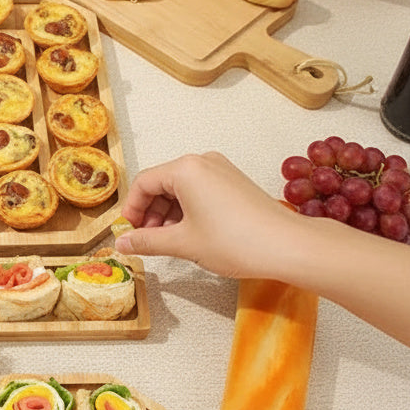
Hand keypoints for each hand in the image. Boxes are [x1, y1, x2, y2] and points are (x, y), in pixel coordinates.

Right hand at [113, 152, 298, 278]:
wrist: (288, 246)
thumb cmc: (236, 241)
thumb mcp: (183, 243)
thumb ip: (147, 242)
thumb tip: (122, 244)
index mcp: (185, 169)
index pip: (143, 183)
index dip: (132, 210)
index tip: (130, 233)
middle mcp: (202, 162)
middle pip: (161, 183)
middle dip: (150, 212)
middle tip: (148, 240)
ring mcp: (221, 170)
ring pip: (180, 188)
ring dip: (168, 213)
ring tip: (170, 241)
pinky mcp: (234, 182)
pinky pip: (200, 190)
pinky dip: (188, 210)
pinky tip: (191, 234)